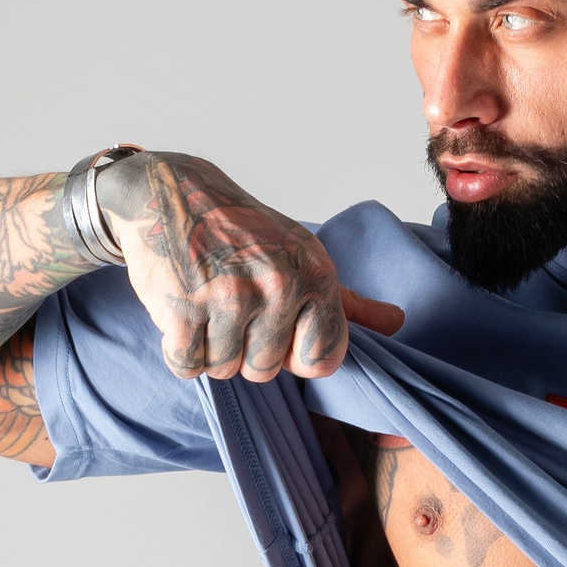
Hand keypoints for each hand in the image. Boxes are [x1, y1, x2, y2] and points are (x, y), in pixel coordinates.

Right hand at [96, 152, 402, 381]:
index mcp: (316, 276)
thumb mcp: (302, 256)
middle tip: (230, 303)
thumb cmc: (243, 232)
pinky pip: (187, 365)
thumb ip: (348, 301)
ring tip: (206, 303)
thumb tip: (396, 323)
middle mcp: (279, 286)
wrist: (169, 194)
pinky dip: (179, 349)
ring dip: (211, 348)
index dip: (294, 354)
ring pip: (225, 370)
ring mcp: (230, 297)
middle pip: (266, 371)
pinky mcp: (182, 308)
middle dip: (245, 348)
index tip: (277, 326)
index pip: (321, 362)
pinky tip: (183, 312)